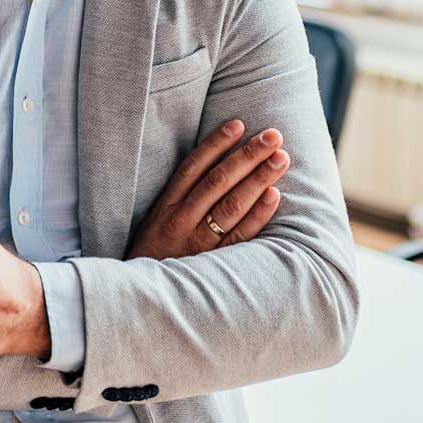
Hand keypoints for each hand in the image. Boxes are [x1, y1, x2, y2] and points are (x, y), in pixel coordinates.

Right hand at [126, 119, 289, 259]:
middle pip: (218, 181)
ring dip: (258, 179)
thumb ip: (183, 193)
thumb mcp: (159, 218)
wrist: (142, 298)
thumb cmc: (156, 250)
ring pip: (231, 205)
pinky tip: (274, 195)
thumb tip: (218, 160)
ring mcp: (198, 243)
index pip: (194, 167)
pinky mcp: (214, 263)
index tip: (238, 124)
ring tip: (280, 158)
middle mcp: (181, 220)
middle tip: (273, 136)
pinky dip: (258, 214)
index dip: (216, 144)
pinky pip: (240, 236)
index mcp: (166, 204)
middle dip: (247, 156)